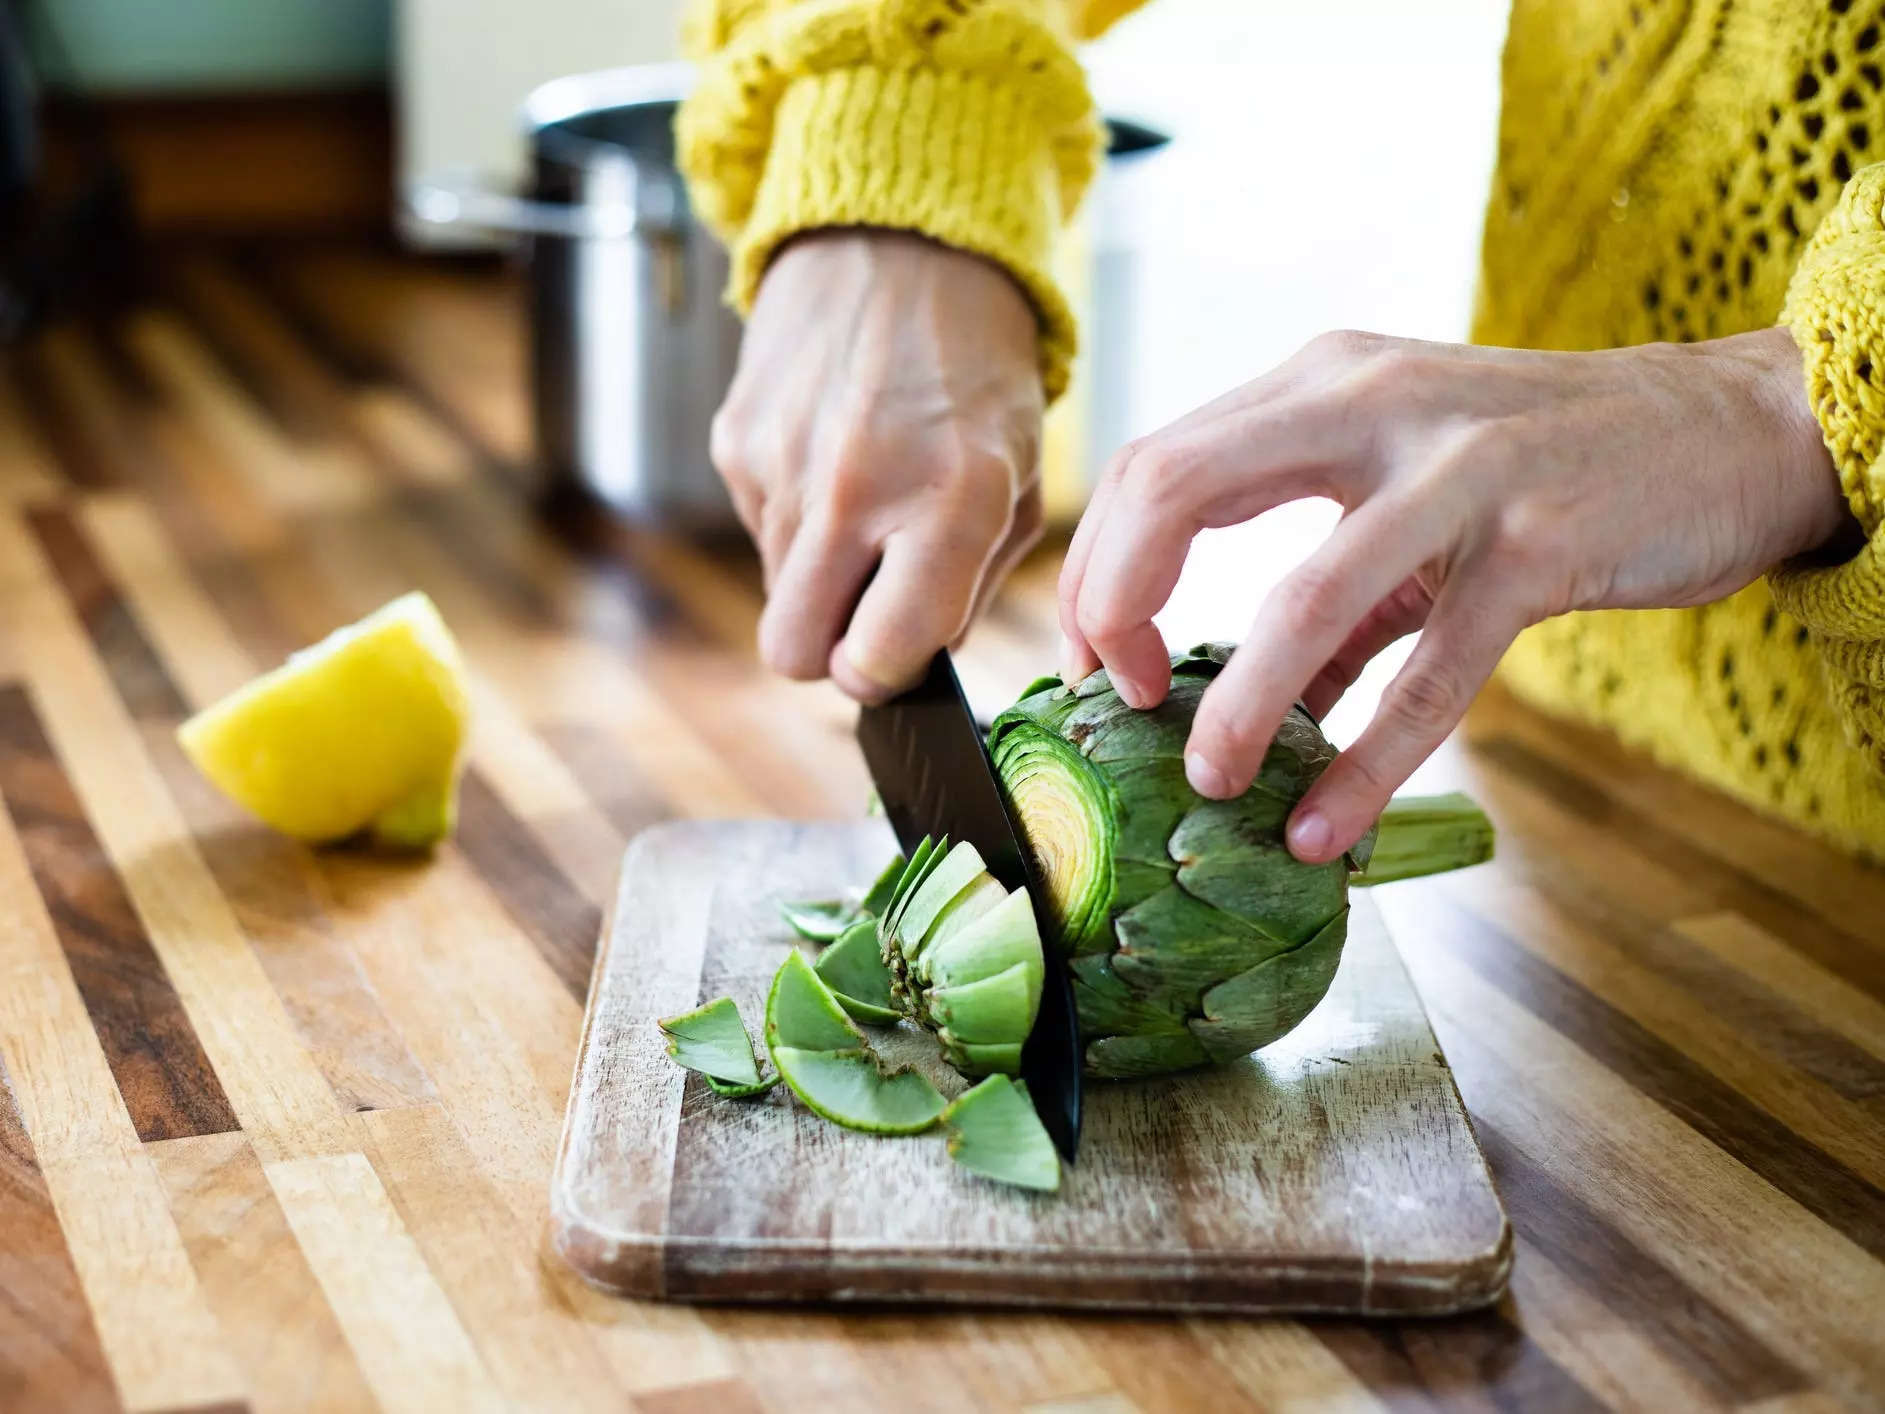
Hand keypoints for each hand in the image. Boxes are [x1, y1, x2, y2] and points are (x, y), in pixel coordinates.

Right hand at [711, 229, 1044, 699]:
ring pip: (776, 592)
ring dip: (819, 573)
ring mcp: (783, 462)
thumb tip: (909, 660)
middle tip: (867, 608)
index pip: (877, 658)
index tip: (895, 653)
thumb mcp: (1016, 479)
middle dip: (828, 652)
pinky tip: (833, 456)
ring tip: (866, 497)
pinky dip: (794, 516)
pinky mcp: (735, 439)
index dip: (884, 675)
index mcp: (949, 500)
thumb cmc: (977, 372)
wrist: (903, 244)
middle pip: (793, 654)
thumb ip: (970, 586)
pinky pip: (757, 528)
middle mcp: (856, 487)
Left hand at [1059, 326, 1849, 860]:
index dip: (1102, 569)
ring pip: (1304, 596)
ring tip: (1210, 783)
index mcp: (1324, 385)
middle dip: (1114, 604)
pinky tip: (1324, 828)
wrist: (1730, 431)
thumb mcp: (1412, 497)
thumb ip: (1331, 597)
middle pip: (1178, 488)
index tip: (1098, 660)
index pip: (1157, 464)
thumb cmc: (1549, 464)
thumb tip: (1255, 708)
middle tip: (1116, 703)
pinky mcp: (1539, 547)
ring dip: (1238, 705)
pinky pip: (1429, 675)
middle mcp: (1372, 406)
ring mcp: (1459, 471)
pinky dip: (1366, 762)